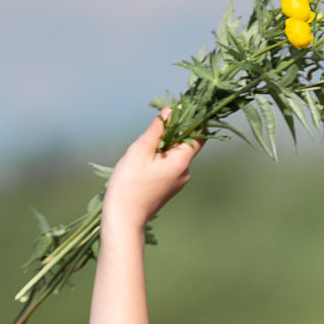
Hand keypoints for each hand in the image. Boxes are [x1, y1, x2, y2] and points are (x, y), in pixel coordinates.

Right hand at [103, 106, 202, 231]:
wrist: (124, 218)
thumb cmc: (129, 184)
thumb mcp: (140, 151)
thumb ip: (158, 129)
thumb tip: (172, 110)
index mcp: (182, 162)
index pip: (199, 135)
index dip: (194, 119)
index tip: (183, 105)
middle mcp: (185, 172)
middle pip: (187, 143)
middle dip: (174, 130)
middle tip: (157, 122)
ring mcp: (178, 181)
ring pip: (176, 153)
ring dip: (164, 143)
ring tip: (144, 146)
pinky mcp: (169, 186)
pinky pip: (169, 164)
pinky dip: (160, 156)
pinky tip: (143, 160)